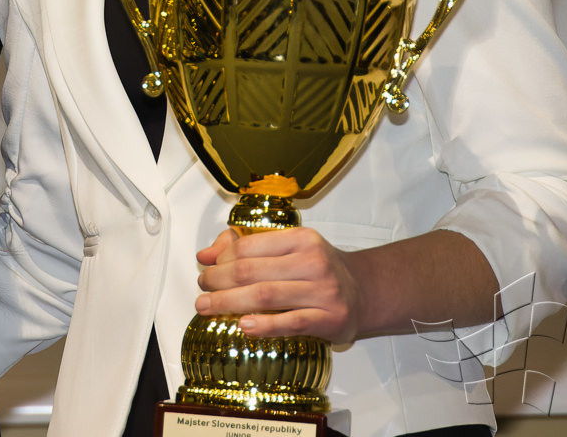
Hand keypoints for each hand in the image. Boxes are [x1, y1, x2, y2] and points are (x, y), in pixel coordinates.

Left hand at [195, 227, 362, 344]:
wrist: (364, 293)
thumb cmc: (319, 270)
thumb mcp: (289, 249)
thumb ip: (247, 247)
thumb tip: (205, 254)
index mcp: (301, 239)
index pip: (250, 246)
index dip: (221, 259)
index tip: (207, 268)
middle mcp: (313, 262)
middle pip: (252, 271)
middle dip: (219, 281)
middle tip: (202, 290)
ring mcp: (323, 291)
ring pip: (266, 296)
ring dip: (230, 302)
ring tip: (208, 307)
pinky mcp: (330, 319)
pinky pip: (291, 322)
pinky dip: (265, 325)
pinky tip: (244, 326)